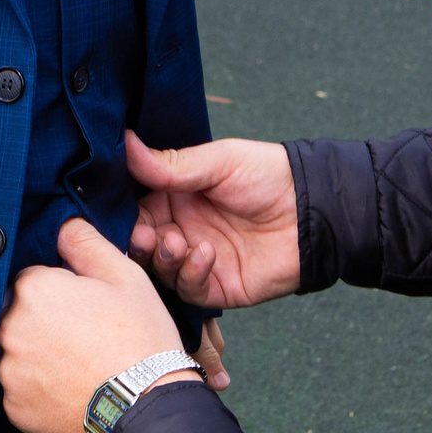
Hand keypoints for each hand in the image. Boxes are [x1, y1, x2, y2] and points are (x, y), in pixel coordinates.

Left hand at [0, 220, 204, 432]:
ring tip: (79, 368)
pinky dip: (40, 392)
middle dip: (45, 323)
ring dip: (40, 357)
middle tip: (85, 340)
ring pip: (19, 355)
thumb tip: (63, 225)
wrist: (148, 408)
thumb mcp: (124, 276)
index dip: (61, 292)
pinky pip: (21, 392)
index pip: (33, 280)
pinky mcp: (14, 409)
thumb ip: (86, 243)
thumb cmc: (140, 338)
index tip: (85, 308)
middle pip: (19, 317)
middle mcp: (9, 329)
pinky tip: (71, 390)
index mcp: (32, 290)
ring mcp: (10, 373)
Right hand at [126, 134, 300, 307]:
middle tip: (145, 236)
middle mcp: (183, 230)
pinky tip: (206, 254)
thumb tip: (126, 143)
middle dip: (139, 242)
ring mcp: (198, 260)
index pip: (137, 210)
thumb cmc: (269, 176)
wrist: (313, 209)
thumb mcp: (219, 162)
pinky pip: (189, 289)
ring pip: (160, 270)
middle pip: (142, 245)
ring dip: (163, 258)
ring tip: (178, 243)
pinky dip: (191, 274)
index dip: (126, 216)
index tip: (119, 215)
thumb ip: (171, 164)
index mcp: (177, 198)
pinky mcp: (217, 287)